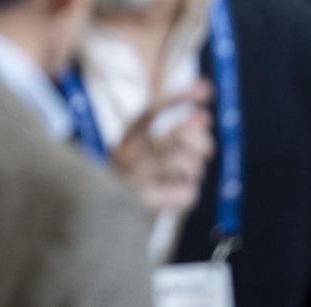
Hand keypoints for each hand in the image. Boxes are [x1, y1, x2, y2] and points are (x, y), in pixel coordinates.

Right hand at [109, 81, 214, 216]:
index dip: (181, 96)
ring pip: (188, 166)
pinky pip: (188, 193)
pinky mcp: (146, 203)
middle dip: (201, 142)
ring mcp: (136, 179)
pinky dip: (187, 192)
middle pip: (178, 137)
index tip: (207, 88)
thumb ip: (175, 132)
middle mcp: (128, 155)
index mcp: (126, 139)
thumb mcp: (148, 154)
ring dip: (193, 171)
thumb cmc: (134, 184)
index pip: (153, 110)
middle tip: (203, 151)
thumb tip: (203, 116)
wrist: (104, 221)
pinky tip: (176, 194)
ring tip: (183, 177)